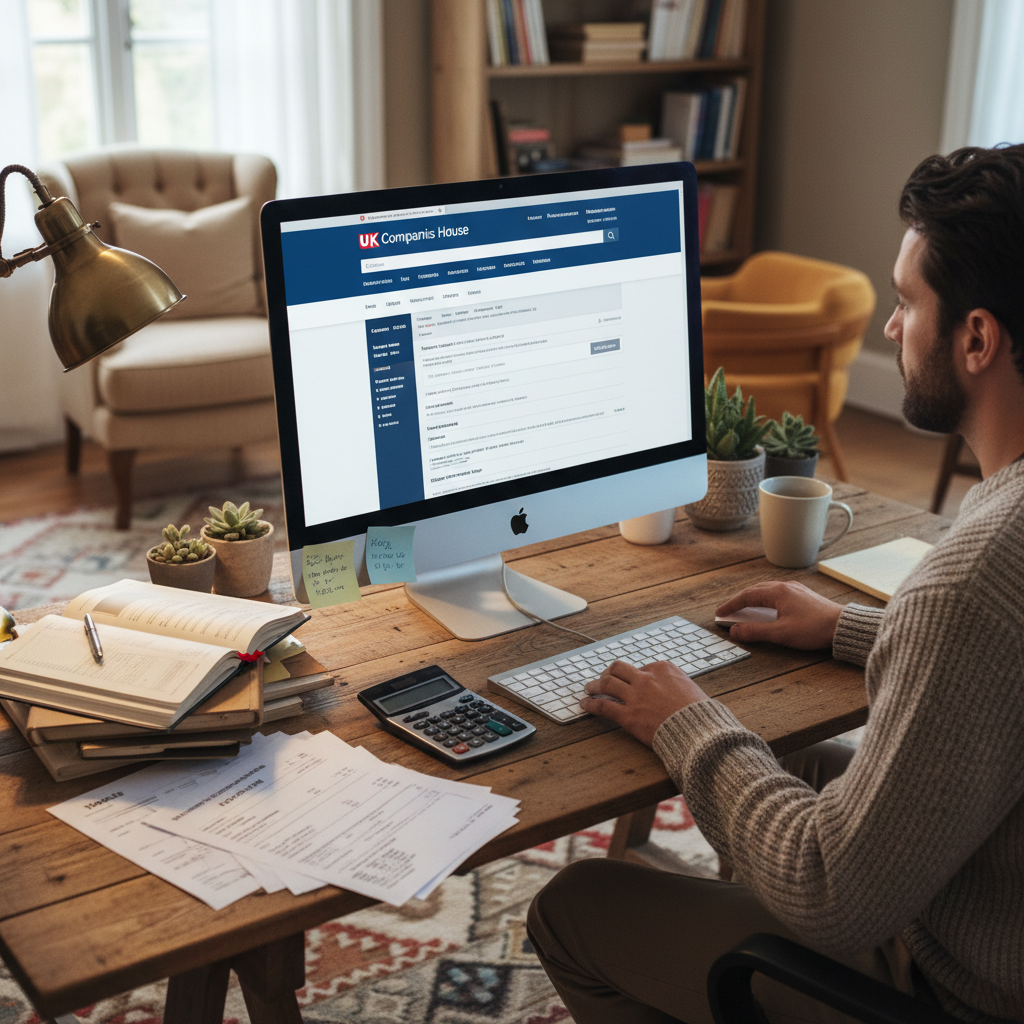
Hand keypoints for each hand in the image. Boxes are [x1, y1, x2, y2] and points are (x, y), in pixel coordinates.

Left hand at [580, 659, 709, 746]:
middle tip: (603, 678)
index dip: (634, 676)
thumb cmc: (700, 714)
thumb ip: (675, 683)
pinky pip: (603, 706)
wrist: (699, 731)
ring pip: (607, 683)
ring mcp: (636, 696)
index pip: (641, 667)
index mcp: (663, 668)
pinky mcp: (628, 715)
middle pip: (618, 668)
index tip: (630, 681)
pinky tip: (584, 704)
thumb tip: (670, 687)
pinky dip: (591, 704)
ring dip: (595, 685)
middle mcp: (646, 678)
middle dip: (608, 672)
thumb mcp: (690, 688)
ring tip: (589, 688)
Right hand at [715, 581, 840, 649]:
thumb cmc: (814, 629)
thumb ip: (756, 632)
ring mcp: (795, 590)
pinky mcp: (803, 596)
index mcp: (777, 592)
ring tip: (743, 609)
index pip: (746, 596)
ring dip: (752, 599)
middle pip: (755, 590)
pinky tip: (766, 608)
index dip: (731, 605)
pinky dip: (765, 600)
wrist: (843, 626)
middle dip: (739, 600)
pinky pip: (777, 594)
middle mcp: (785, 587)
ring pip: (766, 591)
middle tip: (728, 610)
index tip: (720, 612)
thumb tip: (735, 630)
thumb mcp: (781, 633)